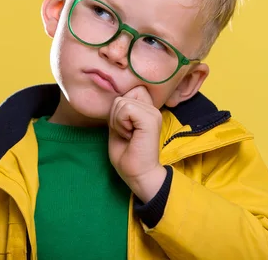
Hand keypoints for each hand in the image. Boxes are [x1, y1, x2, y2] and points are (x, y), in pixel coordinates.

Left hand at [108, 86, 166, 202]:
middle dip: (116, 115)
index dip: (118, 109)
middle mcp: (152, 109)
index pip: (128, 92)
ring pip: (122, 102)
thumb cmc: (127, 155)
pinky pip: (126, 109)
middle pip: (122, 96)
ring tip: (128, 136)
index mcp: (146, 110)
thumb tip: (114, 99)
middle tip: (126, 133)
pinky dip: (120, 123)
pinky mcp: (150, 119)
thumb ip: (118, 111)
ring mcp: (153, 113)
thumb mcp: (118, 127)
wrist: (138, 175)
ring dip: (117, 121)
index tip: (124, 128)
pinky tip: (129, 136)